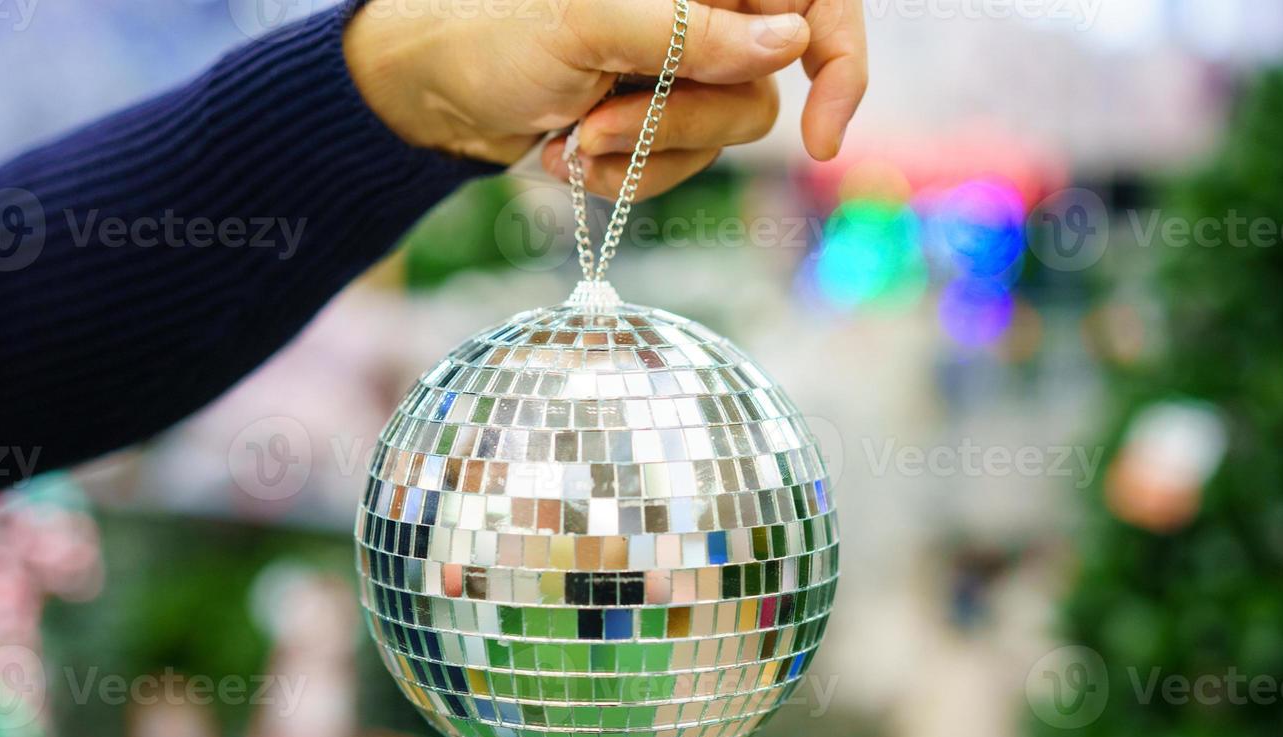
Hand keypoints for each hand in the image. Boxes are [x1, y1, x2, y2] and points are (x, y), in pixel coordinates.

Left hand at [345, 0, 867, 198]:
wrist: (440, 91)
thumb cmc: (498, 35)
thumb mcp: (589, 22)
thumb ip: (692, 31)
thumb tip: (792, 42)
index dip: (842, 61)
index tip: (821, 137)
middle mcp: (711, 13)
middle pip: (764, 87)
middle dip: (681, 120)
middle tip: (599, 123)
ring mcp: (688, 70)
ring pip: (725, 134)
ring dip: (644, 149)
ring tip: (572, 137)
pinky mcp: (662, 122)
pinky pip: (684, 166)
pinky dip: (629, 175)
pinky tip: (572, 153)